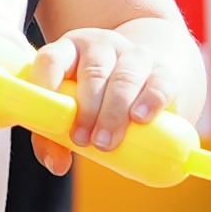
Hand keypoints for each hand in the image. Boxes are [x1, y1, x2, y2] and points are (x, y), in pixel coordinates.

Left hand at [26, 26, 175, 175]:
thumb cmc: (91, 99)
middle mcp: (100, 46)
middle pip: (93, 72)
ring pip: (125, 78)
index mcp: (68, 51)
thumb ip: (52, 137)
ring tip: (106, 142)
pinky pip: (159, 83)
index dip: (48, 83)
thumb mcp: (67, 111)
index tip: (51, 113)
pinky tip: (140, 118)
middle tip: (84, 140)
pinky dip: (150, 100)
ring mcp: (133, 55)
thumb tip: (57, 164)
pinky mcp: (162, 70)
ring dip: (114, 112)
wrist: (137, 80)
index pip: (52, 58)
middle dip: (88, 110)